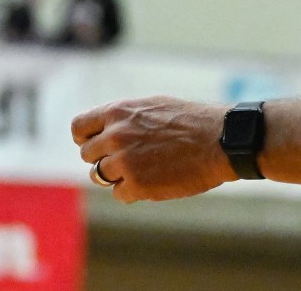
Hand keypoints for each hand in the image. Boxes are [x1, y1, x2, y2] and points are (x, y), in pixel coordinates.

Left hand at [71, 96, 236, 202]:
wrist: (221, 140)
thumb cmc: (193, 122)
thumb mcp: (155, 107)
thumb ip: (125, 119)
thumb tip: (104, 132)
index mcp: (119, 112)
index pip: (79, 128)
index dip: (87, 138)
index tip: (99, 144)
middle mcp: (116, 135)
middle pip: (88, 154)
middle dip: (105, 158)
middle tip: (130, 158)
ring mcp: (124, 162)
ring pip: (100, 176)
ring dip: (117, 175)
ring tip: (145, 169)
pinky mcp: (136, 185)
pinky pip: (120, 194)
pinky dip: (134, 190)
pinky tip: (156, 180)